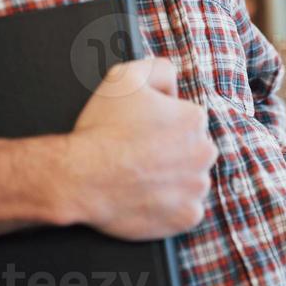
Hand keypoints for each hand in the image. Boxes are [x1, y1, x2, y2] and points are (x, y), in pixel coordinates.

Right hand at [64, 57, 217, 239]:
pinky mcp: (187, 217)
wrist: (80, 177)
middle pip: (192, 150)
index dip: (161, 124)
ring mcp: (197, 188)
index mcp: (195, 119)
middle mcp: (204, 153)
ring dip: (172, 180)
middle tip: (139, 156)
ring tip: (141, 177)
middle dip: (171, 152)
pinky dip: (170, 208)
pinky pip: (186, 210)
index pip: (185, 120)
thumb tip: (174, 85)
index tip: (140, 133)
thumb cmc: (102, 127)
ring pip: (190, 180)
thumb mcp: (125, 76)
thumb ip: (158, 68)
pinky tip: (147, 198)